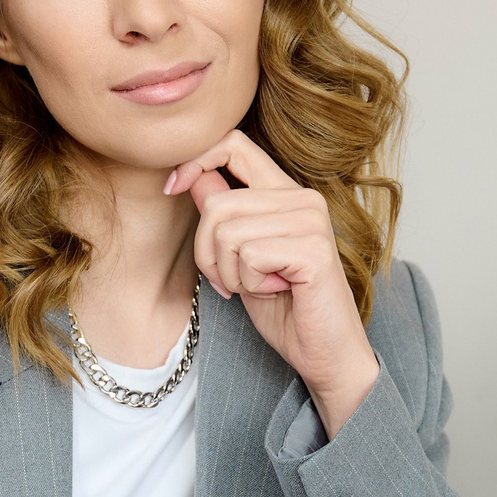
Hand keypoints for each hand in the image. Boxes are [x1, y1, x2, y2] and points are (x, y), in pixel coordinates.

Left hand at [166, 130, 380, 436]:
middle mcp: (302, 198)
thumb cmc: (285, 307)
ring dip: (228, 271)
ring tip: (254, 286)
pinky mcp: (313, 249)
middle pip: (217, 203)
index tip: (172, 188)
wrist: (325, 353)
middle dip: (206, 251)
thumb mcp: (239, 256)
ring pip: (228, 230)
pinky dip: (248, 282)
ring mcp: (311, 221)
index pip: (233, 143)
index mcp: (284, 192)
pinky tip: (274, 290)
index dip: (194, 160)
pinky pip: (249, 254)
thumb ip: (222, 215)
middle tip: (228, 280)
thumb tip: (192, 176)